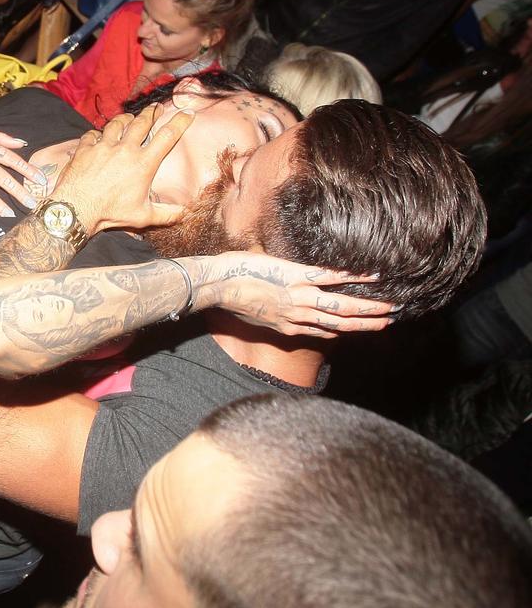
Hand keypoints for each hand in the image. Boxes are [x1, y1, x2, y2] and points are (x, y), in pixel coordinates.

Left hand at [52, 106, 192, 233]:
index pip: (167, 136)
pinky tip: (98, 136)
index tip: (187, 113)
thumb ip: (167, 214)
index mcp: (143, 164)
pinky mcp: (85, 148)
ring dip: (124, 118)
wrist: (76, 210)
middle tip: (156, 107)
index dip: (180, 122)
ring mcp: (103, 147)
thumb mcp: (143, 217)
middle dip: (151, 112)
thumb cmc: (110, 214)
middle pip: (142, 122)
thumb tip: (185, 213)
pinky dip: (97, 133)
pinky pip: (92, 134)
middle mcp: (125, 150)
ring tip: (129, 117)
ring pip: (116, 123)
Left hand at [194, 252, 395, 337]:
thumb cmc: (229, 293)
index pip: (323, 331)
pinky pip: (331, 278)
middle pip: (340, 324)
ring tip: (390, 307)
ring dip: (368, 308)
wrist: (218, 285)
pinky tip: (372, 276)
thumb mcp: (251, 310)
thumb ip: (269, 305)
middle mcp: (298, 316)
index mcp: (288, 325)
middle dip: (366, 324)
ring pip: (342, 307)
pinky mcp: (297, 279)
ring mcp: (300, 298)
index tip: (361, 330)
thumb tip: (271, 295)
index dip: (345, 331)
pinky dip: (354, 278)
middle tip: (388, 322)